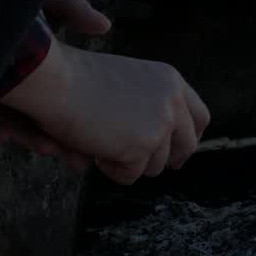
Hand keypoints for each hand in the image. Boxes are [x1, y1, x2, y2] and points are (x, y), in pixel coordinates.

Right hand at [0, 0, 211, 183]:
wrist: (56, 82)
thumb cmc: (78, 79)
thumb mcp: (128, 80)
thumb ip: (151, 103)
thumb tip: (167, 144)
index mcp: (171, 82)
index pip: (200, 117)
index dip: (189, 137)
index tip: (178, 150)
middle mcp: (173, 103)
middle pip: (187, 146)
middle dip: (168, 160)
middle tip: (143, 162)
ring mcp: (160, 126)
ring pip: (155, 165)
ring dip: (130, 162)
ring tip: (103, 144)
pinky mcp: (141, 147)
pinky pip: (130, 175)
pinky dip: (111, 169)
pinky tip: (95, 150)